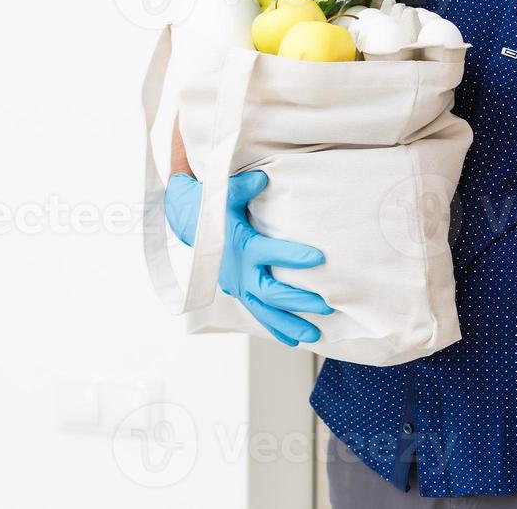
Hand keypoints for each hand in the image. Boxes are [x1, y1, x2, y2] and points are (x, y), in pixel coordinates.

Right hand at [165, 170, 332, 347]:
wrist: (190, 226)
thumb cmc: (214, 207)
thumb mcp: (225, 194)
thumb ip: (243, 187)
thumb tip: (263, 177)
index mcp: (239, 246)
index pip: (269, 253)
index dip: (293, 256)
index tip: (319, 258)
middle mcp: (238, 271)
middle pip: (269, 292)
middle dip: (298, 301)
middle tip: (326, 304)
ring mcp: (238, 286)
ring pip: (264, 311)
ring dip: (289, 323)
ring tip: (315, 334)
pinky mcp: (239, 293)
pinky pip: (258, 315)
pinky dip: (275, 328)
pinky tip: (296, 340)